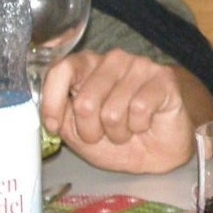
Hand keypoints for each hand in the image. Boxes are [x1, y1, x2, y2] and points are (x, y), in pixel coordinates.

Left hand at [40, 49, 212, 173]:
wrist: (161, 152)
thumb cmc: (120, 138)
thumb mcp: (81, 135)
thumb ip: (63, 119)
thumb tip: (49, 115)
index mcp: (87, 66)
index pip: (62, 69)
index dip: (53, 100)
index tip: (54, 125)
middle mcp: (111, 60)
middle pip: (85, 100)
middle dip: (91, 130)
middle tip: (102, 135)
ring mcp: (138, 65)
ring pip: (112, 111)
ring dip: (117, 133)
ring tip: (127, 130)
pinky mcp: (163, 78)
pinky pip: (139, 109)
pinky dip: (139, 127)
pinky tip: (144, 124)